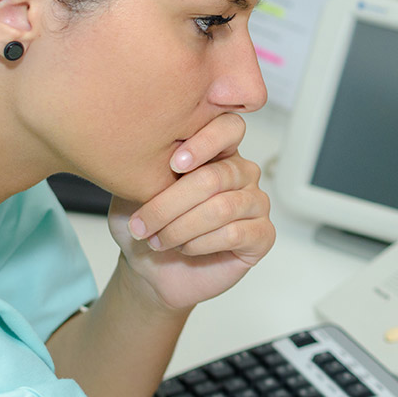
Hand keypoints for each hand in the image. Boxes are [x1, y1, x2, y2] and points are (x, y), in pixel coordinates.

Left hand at [107, 113, 274, 310]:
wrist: (150, 269)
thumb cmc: (148, 225)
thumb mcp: (134, 189)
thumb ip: (146, 165)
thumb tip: (149, 151)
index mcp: (217, 150)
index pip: (229, 127)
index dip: (205, 142)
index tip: (174, 164)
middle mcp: (242, 172)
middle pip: (215, 177)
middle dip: (170, 204)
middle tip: (142, 223)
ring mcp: (256, 202)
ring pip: (222, 208)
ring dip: (181, 228)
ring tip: (158, 240)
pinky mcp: (262, 235)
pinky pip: (235, 233)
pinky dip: (200, 244)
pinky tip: (185, 248)